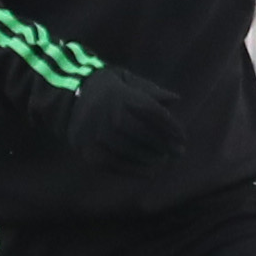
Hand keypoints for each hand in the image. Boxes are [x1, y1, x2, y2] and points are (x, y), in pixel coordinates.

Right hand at [66, 65, 185, 169]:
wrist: (72, 98)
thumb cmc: (111, 91)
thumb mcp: (130, 83)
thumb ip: (152, 92)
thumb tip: (176, 99)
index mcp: (122, 95)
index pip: (153, 113)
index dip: (171, 127)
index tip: (183, 138)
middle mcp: (108, 113)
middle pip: (143, 132)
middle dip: (164, 144)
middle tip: (178, 153)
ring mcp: (96, 132)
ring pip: (129, 149)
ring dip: (150, 158)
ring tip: (163, 162)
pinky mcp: (87, 150)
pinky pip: (114, 163)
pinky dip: (134, 170)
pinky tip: (148, 172)